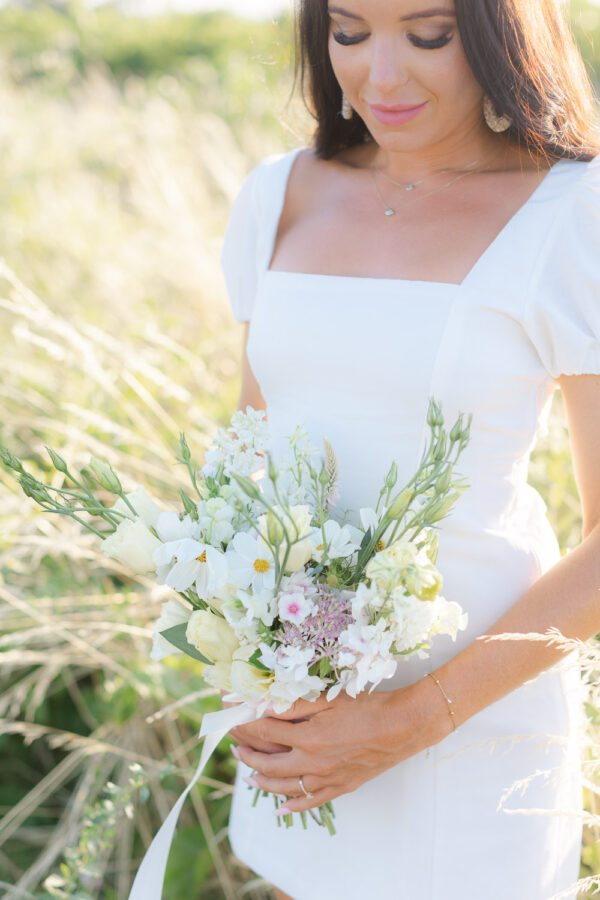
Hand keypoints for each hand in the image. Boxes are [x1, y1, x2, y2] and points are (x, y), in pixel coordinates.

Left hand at [232, 679, 448, 812]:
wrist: (403, 727)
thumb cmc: (368, 707)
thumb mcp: (329, 699)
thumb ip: (294, 705)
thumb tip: (265, 705)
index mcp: (308, 738)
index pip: (266, 731)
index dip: (247, 723)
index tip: (235, 717)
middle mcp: (313, 763)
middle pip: (269, 764)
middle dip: (248, 755)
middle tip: (236, 748)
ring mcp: (326, 779)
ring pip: (285, 787)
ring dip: (263, 781)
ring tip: (250, 775)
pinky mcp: (340, 787)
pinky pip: (310, 801)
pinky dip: (293, 805)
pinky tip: (282, 806)